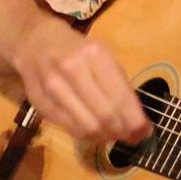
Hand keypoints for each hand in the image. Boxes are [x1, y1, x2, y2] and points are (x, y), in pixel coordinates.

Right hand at [12, 14, 150, 143]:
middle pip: (104, 115)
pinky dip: (86, 136)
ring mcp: (53, 86)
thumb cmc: (78, 50)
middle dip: (123, 132)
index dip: (135, 121)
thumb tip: (137, 119)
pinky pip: (69, 128)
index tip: (145, 132)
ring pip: (86, 126)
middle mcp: (73, 69)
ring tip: (114, 136)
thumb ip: (119, 85)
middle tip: (132, 138)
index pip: (120, 97)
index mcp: (96, 55)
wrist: (35, 42)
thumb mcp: (103, 56)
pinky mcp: (39, 102)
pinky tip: (95, 133)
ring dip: (105, 137)